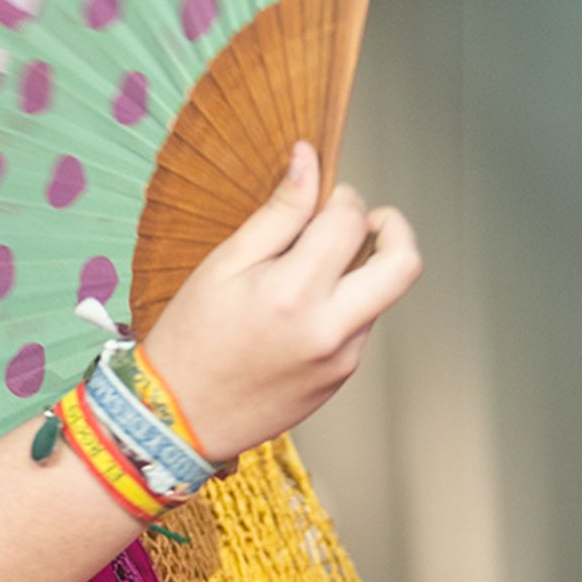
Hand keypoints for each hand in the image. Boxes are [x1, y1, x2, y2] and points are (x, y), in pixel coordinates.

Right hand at [139, 139, 422, 465]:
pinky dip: (343, 306)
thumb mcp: (223, 266)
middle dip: (394, 228)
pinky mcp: (340, 378)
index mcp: (293, 293)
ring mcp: (341, 359)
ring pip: (382, 295)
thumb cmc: (190, 340)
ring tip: (312, 271)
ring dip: (361, 270)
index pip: (349, 222)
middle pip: (404, 264)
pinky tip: (299, 312)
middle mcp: (329, 329)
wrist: (178, 420)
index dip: (342, 198)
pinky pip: (360, 327)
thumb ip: (276, 214)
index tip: (323, 197)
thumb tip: (308, 161)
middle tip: (370, 221)